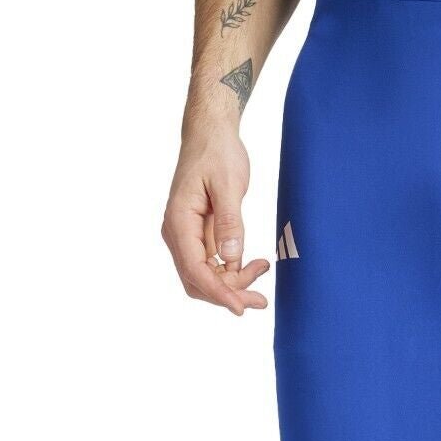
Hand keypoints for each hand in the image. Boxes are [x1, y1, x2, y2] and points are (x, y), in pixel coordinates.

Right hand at [162, 132, 269, 315]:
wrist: (210, 133)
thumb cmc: (217, 152)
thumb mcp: (228, 184)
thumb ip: (229, 222)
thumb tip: (230, 259)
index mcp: (178, 221)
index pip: (195, 270)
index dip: (218, 293)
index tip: (241, 308)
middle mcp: (177, 233)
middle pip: (198, 281)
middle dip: (228, 294)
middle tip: (261, 300)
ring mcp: (187, 236)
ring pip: (205, 276)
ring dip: (233, 285)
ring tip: (263, 270)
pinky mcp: (200, 236)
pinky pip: (213, 265)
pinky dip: (233, 271)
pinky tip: (255, 265)